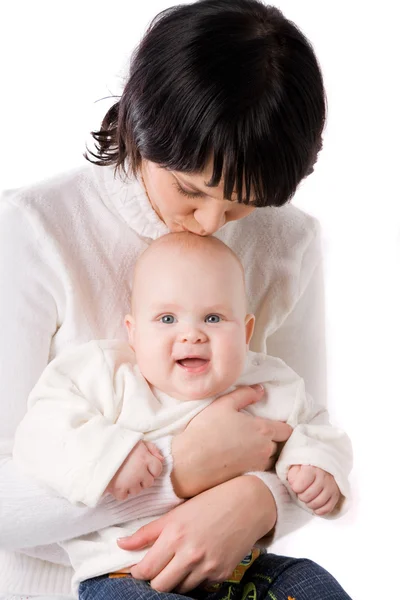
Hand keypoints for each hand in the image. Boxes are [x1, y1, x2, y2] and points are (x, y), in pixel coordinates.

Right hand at [106, 441, 163, 499]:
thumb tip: (161, 459)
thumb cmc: (119, 444)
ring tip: (122, 475)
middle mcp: (140, 471)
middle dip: (142, 478)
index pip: (158, 469)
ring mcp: (129, 481)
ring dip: (131, 486)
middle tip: (131, 471)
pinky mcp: (118, 488)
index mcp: (145, 458)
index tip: (144, 466)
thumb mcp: (138, 441)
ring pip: (137, 491)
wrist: (98, 448)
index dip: (152, 468)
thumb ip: (152, 448)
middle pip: (148, 483)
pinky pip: (124, 497)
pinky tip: (116, 482)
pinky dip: (120, 492)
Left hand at [117, 475, 275, 592]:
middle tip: (156, 570)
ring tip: (178, 564)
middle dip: (154, 580)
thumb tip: (121, 544)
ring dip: (175, 581)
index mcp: (175, 535)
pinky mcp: (221, 574)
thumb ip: (146, 532)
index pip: (146, 570)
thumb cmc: (208, 504)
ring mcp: (207, 567)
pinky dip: (194, 579)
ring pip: (179, 589)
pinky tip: (197, 562)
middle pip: (160, 586)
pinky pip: (200, 587)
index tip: (137, 568)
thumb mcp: (175, 513)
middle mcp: (190, 554)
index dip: (137, 572)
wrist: (247, 504)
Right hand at [171, 385, 291, 497]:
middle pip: (281, 445)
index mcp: (263, 430)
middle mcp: (266, 449)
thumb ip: (245, 394)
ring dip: (266, 454)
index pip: (288, 430)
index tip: (275, 423)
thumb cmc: (206, 430)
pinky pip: (260, 471)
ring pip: (271, 459)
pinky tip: (242, 459)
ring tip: (250, 447)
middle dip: (275, 440)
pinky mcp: (249, 478)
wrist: (190, 461)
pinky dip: (256, 465)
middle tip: (260, 434)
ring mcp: (258, 466)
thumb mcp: (224, 404)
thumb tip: (261, 390)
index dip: (283, 426)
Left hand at [287, 465, 339, 514]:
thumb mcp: (297, 466)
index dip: (295, 488)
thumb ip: (293, 474)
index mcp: (312, 468)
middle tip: (301, 492)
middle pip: (308, 496)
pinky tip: (314, 506)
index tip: (296, 486)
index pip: (301, 485)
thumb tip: (293, 485)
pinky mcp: (336, 495)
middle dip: (301, 496)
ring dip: (309, 504)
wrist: (323, 466)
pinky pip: (327, 509)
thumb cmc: (307, 467)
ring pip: (317, 503)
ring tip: (307, 498)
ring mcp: (331, 486)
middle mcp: (323, 477)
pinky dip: (318, 510)